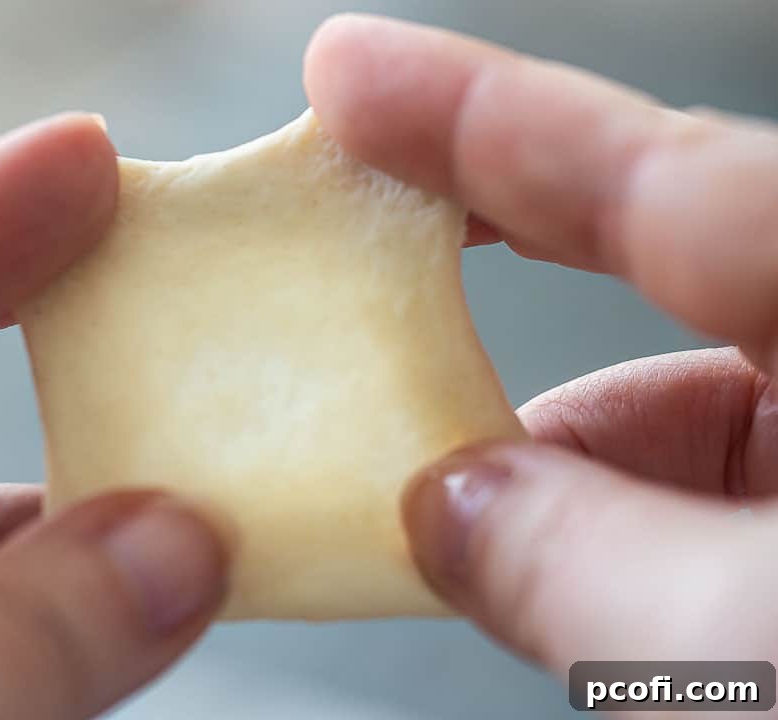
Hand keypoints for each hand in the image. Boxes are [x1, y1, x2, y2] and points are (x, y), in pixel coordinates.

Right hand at [306, 13, 777, 674]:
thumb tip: (444, 507)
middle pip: (652, 267)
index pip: (656, 175)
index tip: (344, 74)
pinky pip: (698, 495)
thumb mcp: (743, 641)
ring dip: (549, 472)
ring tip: (449, 532)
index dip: (480, 114)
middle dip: (492, 284)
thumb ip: (575, 562)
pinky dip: (610, 534)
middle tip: (349, 283)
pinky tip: (552, 587)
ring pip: (669, 414)